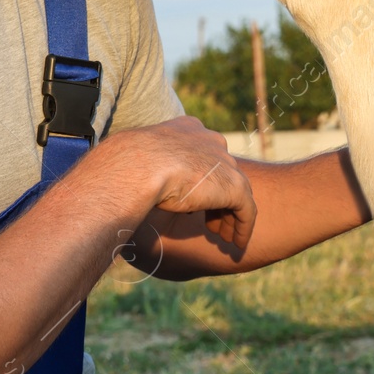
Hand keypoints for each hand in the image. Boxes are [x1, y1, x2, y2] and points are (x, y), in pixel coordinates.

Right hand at [102, 116, 256, 248]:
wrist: (137, 166)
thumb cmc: (127, 164)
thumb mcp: (139, 163)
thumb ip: (148, 169)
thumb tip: (136, 185)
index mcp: (187, 129)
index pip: (203, 155)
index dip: (201, 180)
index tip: (193, 202)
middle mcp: (211, 141)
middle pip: (222, 173)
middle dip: (217, 199)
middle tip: (210, 223)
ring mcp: (225, 162)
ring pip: (237, 192)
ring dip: (230, 216)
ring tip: (222, 237)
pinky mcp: (234, 185)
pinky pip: (247, 210)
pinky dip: (243, 228)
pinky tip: (236, 245)